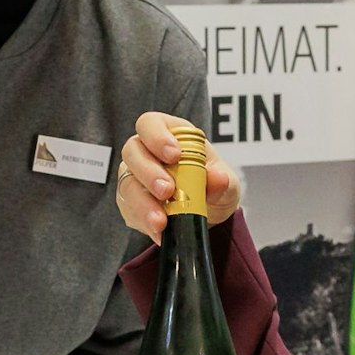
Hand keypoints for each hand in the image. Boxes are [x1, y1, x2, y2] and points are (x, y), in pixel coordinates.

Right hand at [117, 113, 240, 239]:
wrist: (208, 217)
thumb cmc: (212, 188)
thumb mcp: (227, 185)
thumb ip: (223, 181)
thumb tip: (218, 178)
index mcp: (170, 136)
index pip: (150, 124)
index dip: (156, 136)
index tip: (173, 155)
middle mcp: (146, 153)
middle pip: (132, 151)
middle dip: (149, 171)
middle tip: (168, 190)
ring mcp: (135, 178)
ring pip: (127, 183)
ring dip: (144, 202)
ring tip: (162, 220)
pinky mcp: (130, 204)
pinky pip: (130, 210)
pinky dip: (144, 221)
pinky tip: (159, 231)